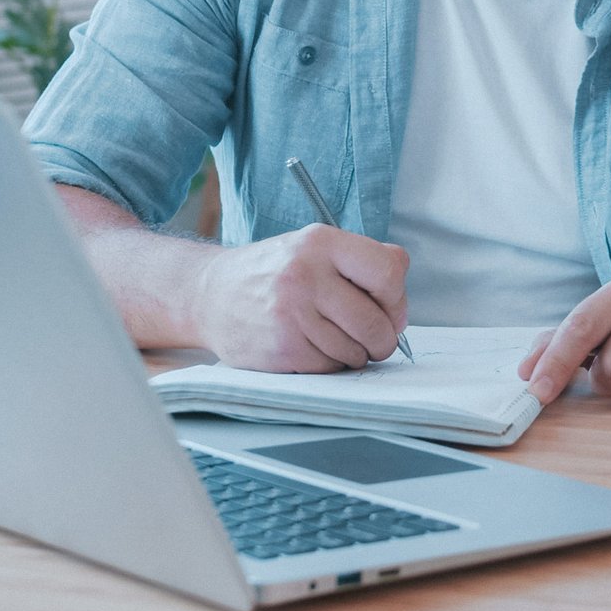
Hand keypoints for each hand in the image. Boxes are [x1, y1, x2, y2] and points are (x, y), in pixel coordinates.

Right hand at [189, 224, 408, 372]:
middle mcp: (304, 275)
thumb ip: (364, 262)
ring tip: (335, 339)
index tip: (389, 308)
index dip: (397, 299)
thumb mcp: (315, 248)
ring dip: (355, 354)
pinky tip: (313, 348)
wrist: (209, 295)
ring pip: (355, 352)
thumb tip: (400, 306)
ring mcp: (290, 313)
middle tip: (373, 338)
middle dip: (383, 338)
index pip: (388, 272)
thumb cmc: (273, 273)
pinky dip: (330, 365)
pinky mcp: (280, 348)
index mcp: (321, 242)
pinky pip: (329, 368)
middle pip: (376, 322)